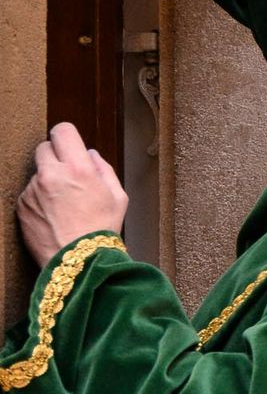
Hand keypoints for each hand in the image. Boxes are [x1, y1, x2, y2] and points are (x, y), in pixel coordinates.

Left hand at [17, 124, 127, 267]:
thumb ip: (104, 169)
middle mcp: (51, 175)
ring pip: (36, 172)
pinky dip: (38, 198)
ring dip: (47, 180)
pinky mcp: (21, 206)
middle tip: (67, 172)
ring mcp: (32, 191)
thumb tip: (91, 156)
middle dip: (55, 156)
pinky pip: (28, 193)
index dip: (67, 135)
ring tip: (62, 203)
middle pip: (44, 147)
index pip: (63, 131)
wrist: (78, 262)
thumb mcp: (118, 197)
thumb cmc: (101, 230)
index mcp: (79, 169)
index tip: (69, 143)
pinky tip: (53, 214)